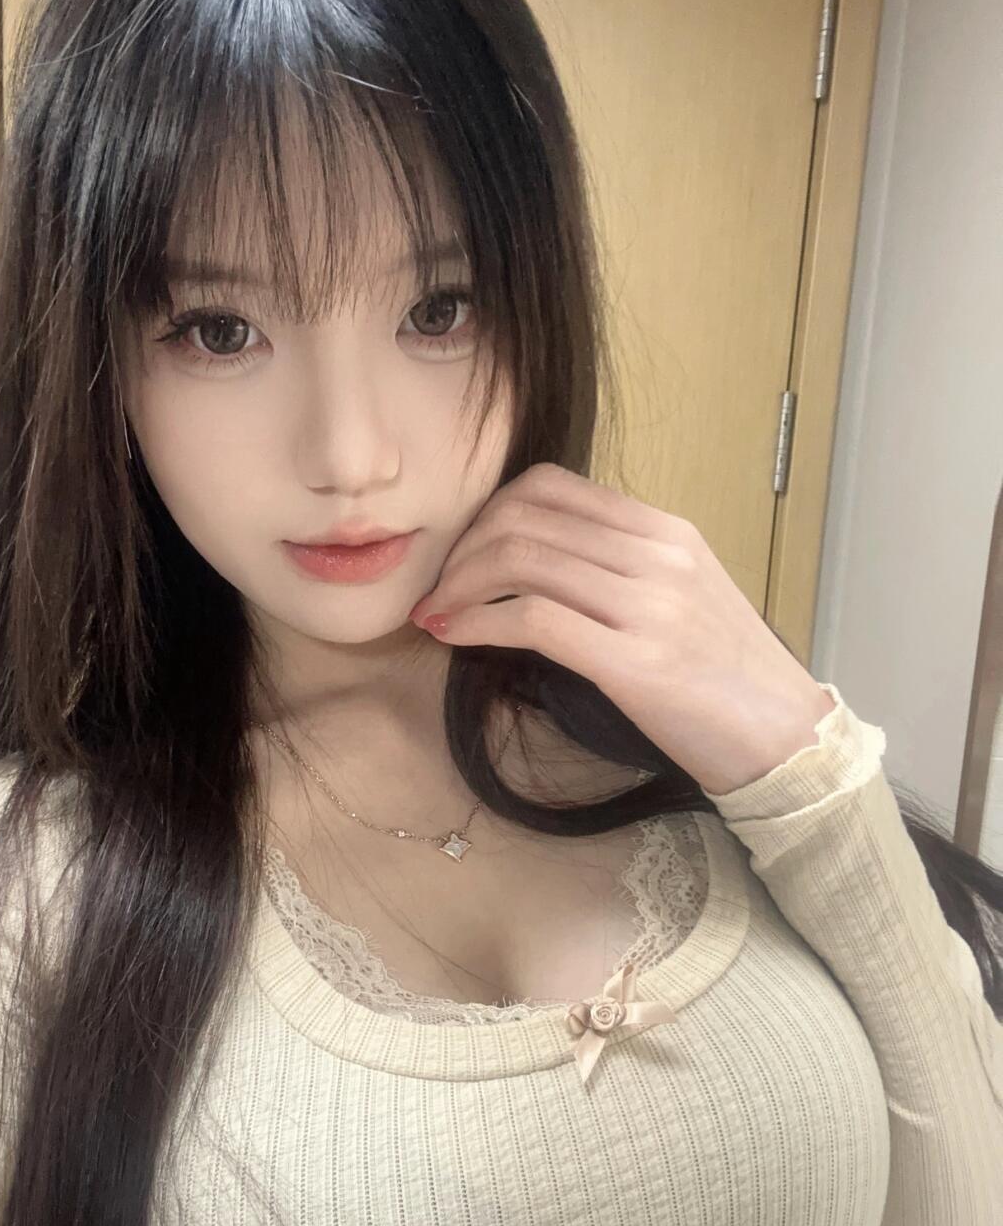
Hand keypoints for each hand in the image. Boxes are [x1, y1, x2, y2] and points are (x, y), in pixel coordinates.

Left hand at [408, 462, 834, 795]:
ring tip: (437, 615)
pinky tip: (455, 637)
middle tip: (438, 589)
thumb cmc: (726, 678)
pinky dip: (477, 623)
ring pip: (520, 559)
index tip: (463, 554)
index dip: (487, 513)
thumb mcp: (681, 597)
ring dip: (459, 587)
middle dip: (461, 551)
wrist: (787, 739)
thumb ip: (620, 568)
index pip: (551, 486)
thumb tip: (536, 563)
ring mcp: (649, 605)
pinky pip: (533, 619)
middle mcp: (656, 555)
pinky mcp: (635, 662)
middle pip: (523, 518)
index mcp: (665, 532)